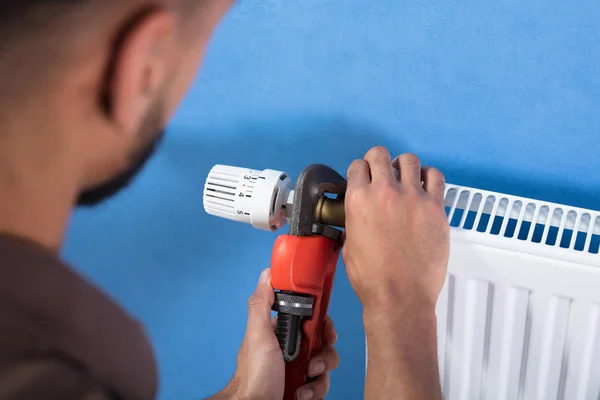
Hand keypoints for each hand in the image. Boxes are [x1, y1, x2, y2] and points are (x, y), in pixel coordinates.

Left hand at [212, 269, 338, 399]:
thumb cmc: (253, 375)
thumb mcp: (258, 335)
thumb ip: (262, 304)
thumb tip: (267, 274)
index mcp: (281, 334)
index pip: (310, 320)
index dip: (322, 323)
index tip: (325, 329)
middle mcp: (292, 351)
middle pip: (323, 343)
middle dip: (325, 352)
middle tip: (314, 361)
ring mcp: (299, 371)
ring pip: (326, 365)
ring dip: (320, 375)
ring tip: (305, 380)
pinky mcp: (305, 389)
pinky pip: (322, 385)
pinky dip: (314, 391)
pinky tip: (301, 394)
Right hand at [343, 147, 449, 313]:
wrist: (400, 296)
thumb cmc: (373, 279)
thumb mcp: (349, 246)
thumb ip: (355, 223)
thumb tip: (361, 217)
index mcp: (359, 201)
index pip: (357, 166)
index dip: (360, 171)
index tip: (365, 177)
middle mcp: (385, 192)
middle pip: (380, 154)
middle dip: (379, 161)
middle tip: (383, 172)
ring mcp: (413, 197)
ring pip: (409, 160)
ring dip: (404, 166)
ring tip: (406, 178)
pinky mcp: (435, 207)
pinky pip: (435, 177)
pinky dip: (429, 176)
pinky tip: (426, 185)